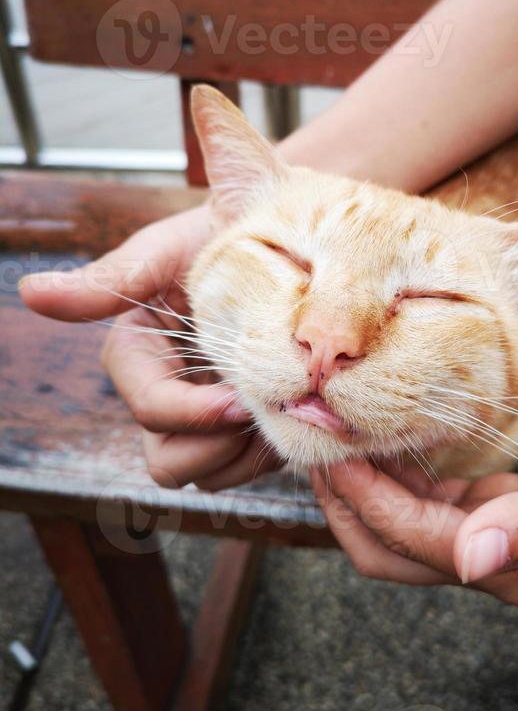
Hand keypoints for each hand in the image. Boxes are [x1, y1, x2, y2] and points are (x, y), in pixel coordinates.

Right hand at [19, 203, 278, 488]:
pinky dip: (265, 454)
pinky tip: (293, 415)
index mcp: (138, 355)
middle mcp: (163, 394)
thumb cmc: (219, 236)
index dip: (190, 413)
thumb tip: (31, 291)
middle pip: (168, 460)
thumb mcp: (168, 250)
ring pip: (207, 473)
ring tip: (282, 411)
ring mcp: (199, 417)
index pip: (150, 408)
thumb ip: (109, 278)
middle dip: (214, 446)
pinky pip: (242, 470)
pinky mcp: (236, 429)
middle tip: (259, 412)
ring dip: (243, 454)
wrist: (279, 241)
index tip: (236, 399)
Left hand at [311, 429, 517, 605]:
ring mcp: (492, 541)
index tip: (330, 450)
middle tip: (316, 445)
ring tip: (339, 436)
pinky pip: (431, 502)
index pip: (409, 539)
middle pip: (388, 549)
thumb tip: (470, 559)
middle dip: (344, 502)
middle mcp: (490, 563)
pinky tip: (392, 440)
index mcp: (508, 568)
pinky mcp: (499, 513)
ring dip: (365, 487)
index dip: (363, 497)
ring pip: (402, 525)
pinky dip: (400, 476)